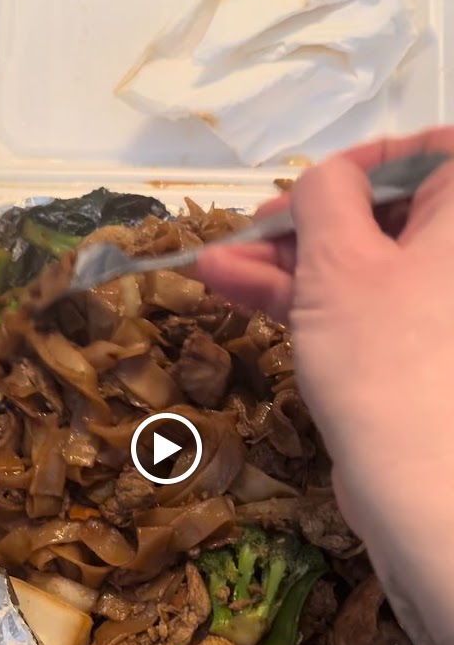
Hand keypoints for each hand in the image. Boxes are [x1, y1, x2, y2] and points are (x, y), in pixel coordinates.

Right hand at [197, 128, 453, 644]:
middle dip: (303, 224)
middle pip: (384, 215)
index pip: (429, 154)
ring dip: (287, 263)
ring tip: (214, 264)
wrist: (418, 490)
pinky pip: (359, 308)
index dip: (362, 162)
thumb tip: (325, 179)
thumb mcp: (338, 259)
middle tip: (244, 234)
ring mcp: (438, 311)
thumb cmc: (383, 355)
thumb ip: (322, 196)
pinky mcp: (413, 355)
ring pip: (361, 266)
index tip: (304, 185)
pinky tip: (235, 290)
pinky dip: (303, 300)